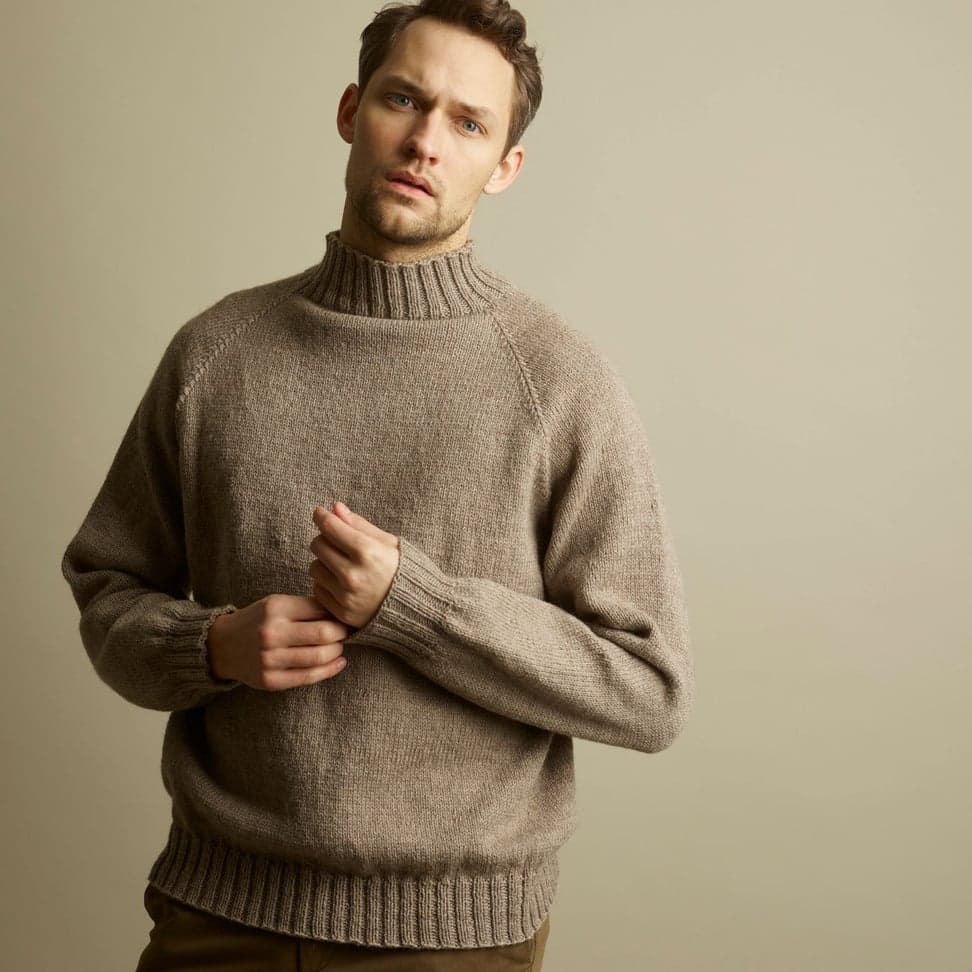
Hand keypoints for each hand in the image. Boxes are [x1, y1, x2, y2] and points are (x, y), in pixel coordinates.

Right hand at [206, 594, 351, 690]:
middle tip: (345, 633)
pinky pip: (308, 677)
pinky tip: (338, 663)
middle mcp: (271, 633)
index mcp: (275, 608)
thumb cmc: (258, 621)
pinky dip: (329, 670)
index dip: (338, 615)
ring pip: (319, 657)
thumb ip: (307, 606)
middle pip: (324, 634)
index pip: (320, 610)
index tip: (345, 618)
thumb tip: (342, 612)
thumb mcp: (277, 603)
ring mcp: (269, 659)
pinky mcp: (270, 680)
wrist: (223, 646)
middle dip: (342, 634)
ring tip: (339, 647)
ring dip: (337, 652)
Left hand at [308, 501, 400, 628]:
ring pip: (314, 567)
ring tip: (342, 565)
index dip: (321, 516)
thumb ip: (359, 525)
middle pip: (318, 545)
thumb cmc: (404, 569)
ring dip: (324, 563)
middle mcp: (353, 574)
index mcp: (367, 552)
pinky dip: (327, 584)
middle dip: (325, 539)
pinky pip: (318, 590)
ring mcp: (346, 596)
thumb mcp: (388, 542)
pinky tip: (343, 583)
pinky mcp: (342, 612)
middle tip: (337, 542)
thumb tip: (335, 508)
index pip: (330, 527)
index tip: (320, 513)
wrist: (417, 607)